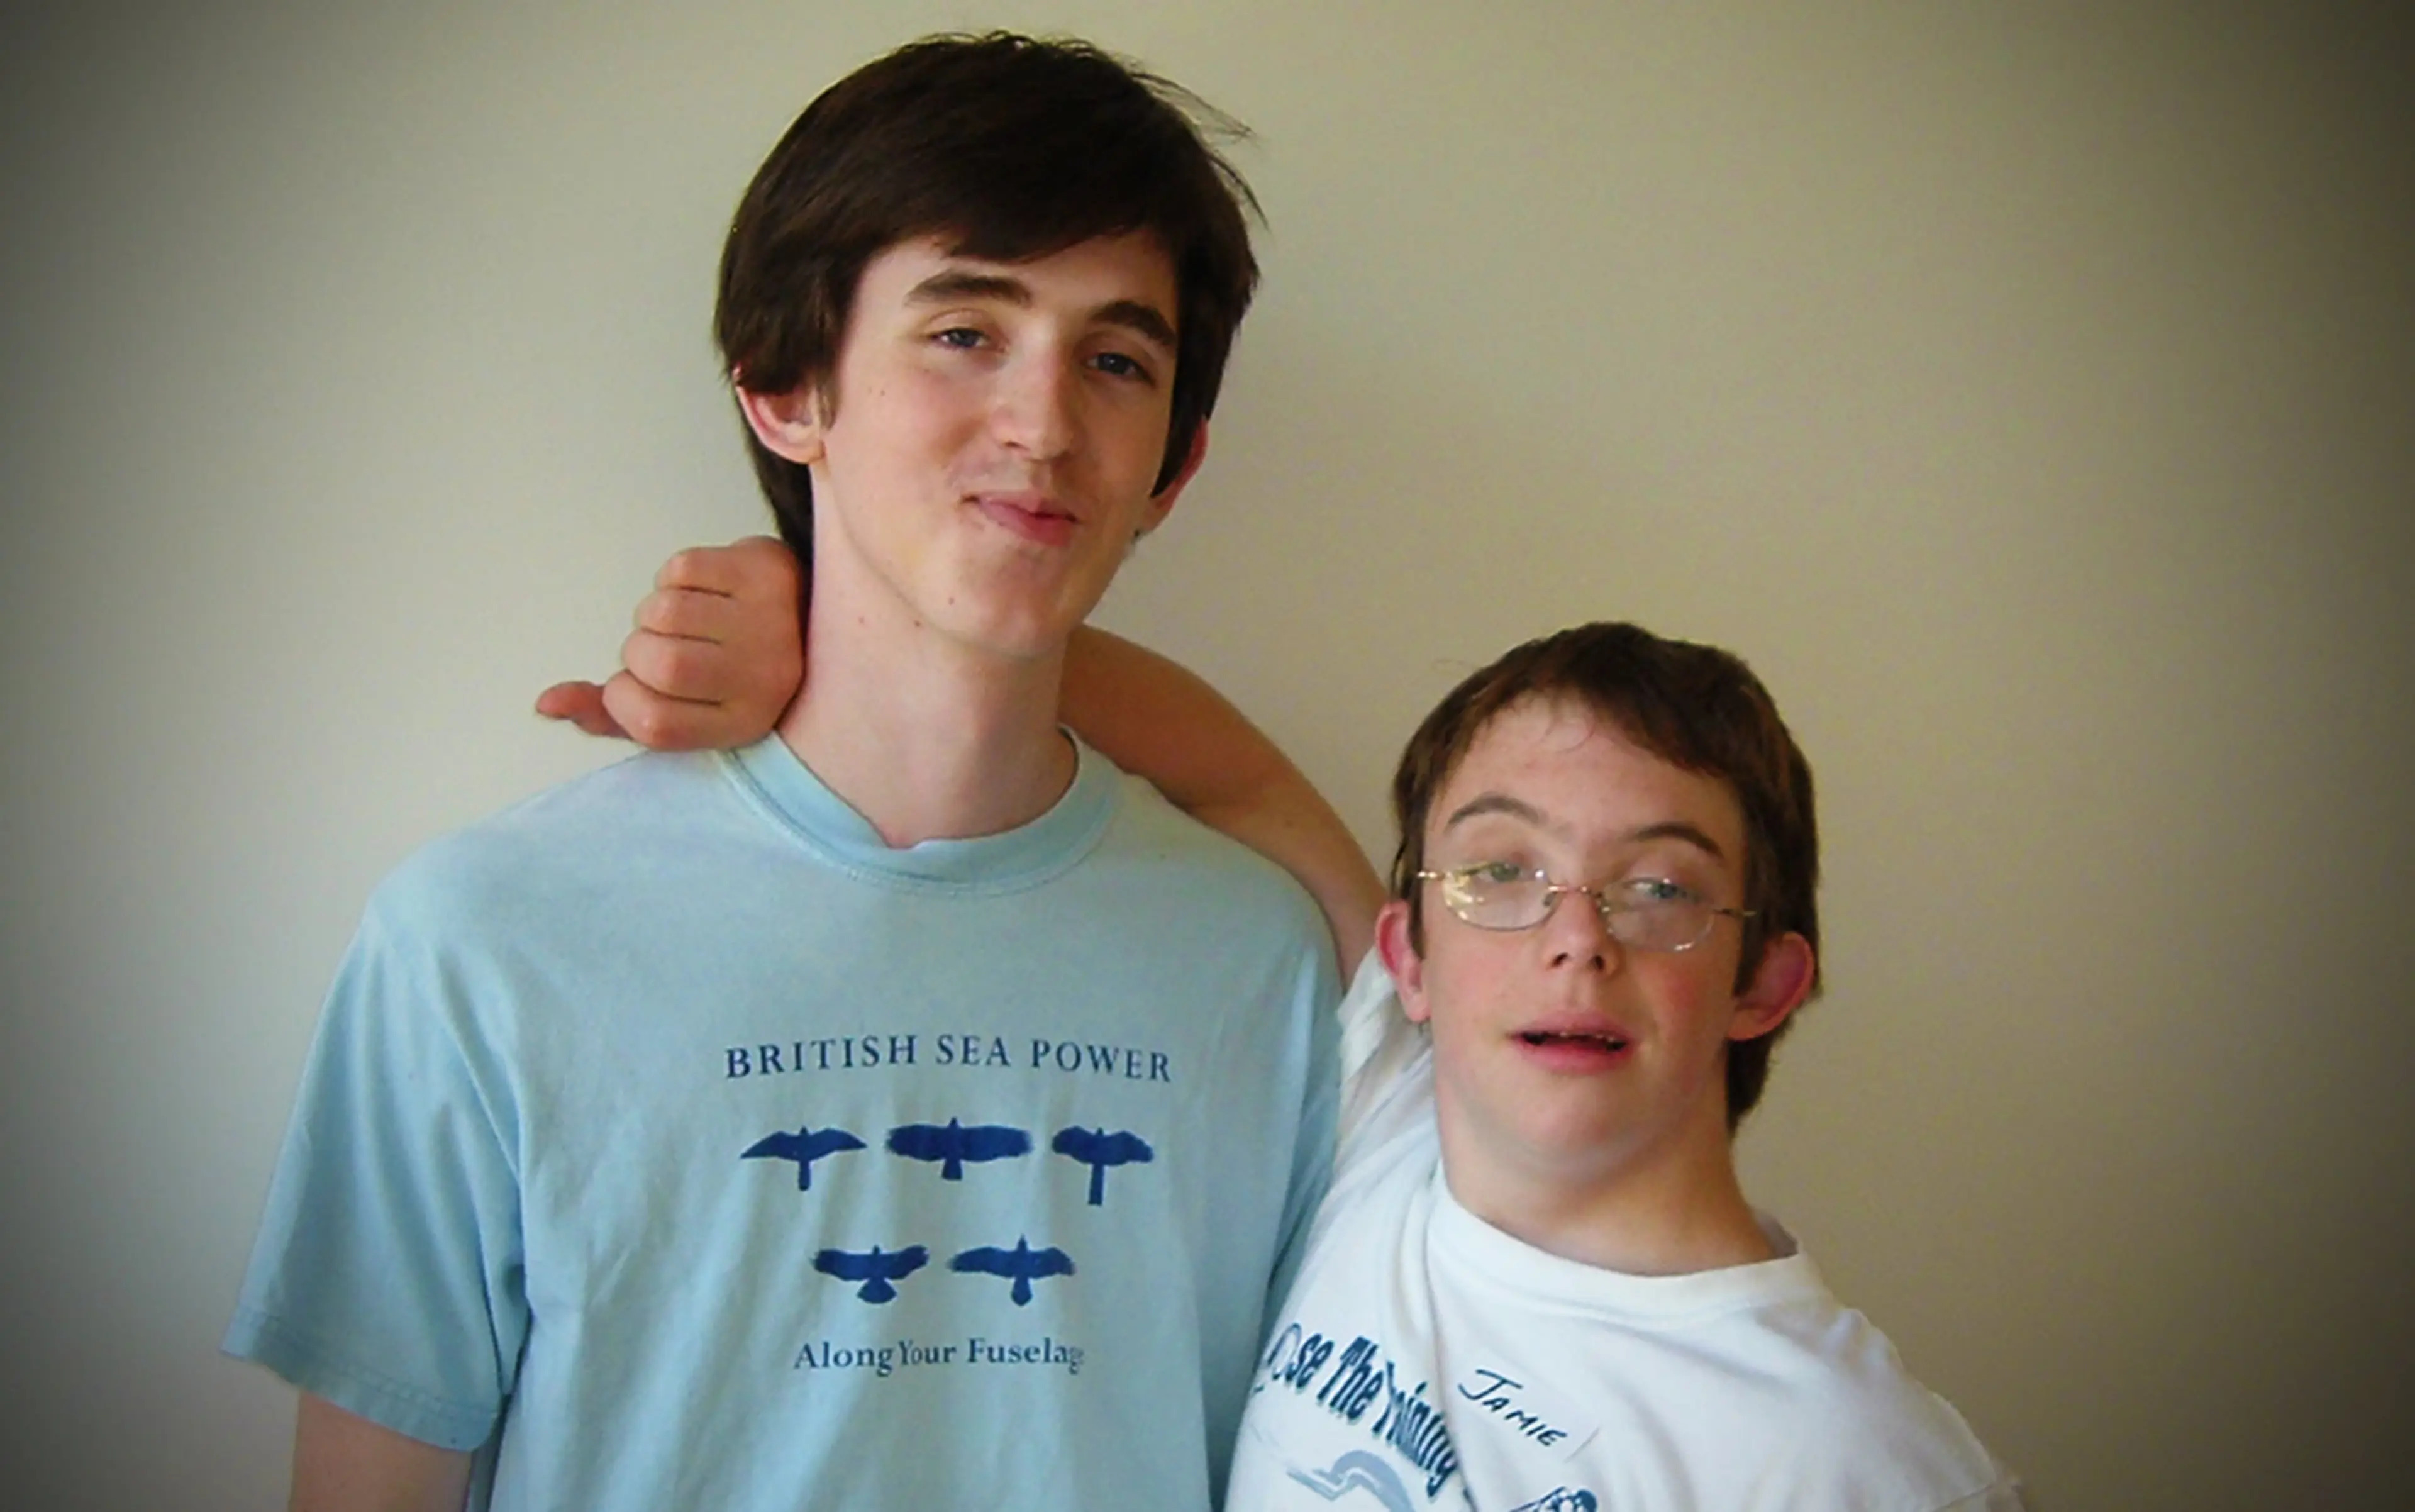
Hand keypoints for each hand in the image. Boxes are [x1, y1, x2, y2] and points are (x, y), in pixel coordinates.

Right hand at [536, 535, 803, 749]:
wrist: (814, 618)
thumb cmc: (733, 670)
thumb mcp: (683, 705)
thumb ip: (614, 715)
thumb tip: (546, 703)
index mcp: (744, 724)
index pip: (655, 726)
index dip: (622, 701)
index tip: (631, 686)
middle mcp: (767, 679)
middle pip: (661, 666)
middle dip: (637, 653)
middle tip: (657, 647)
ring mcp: (772, 622)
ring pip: (664, 612)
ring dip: (652, 613)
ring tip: (680, 619)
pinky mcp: (767, 571)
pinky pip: (681, 569)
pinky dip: (673, 578)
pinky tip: (701, 590)